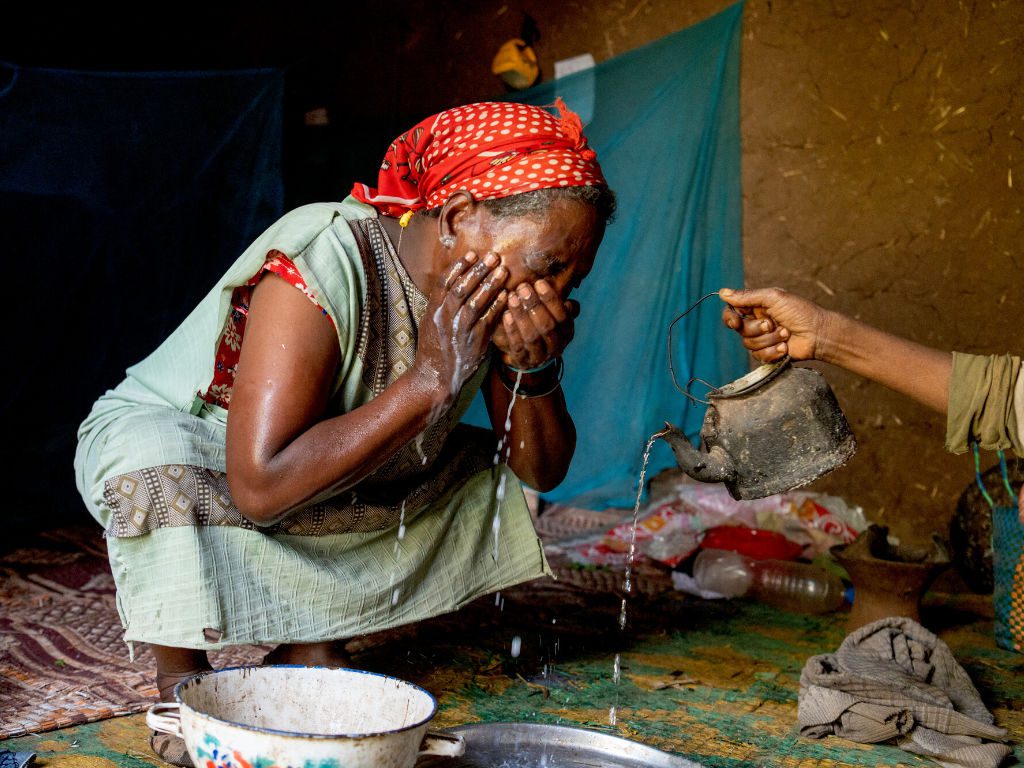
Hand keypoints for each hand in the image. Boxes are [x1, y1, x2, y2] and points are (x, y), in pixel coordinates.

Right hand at [414, 251, 507, 398]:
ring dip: (490, 284)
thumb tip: (458, 282)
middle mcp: (444, 318)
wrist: (435, 376)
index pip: (445, 282)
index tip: (472, 253)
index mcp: (432, 310)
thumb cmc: (434, 347)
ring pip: (475, 302)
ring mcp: (459, 330)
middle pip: (462, 288)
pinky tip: (506, 295)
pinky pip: (487, 320)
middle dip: (478, 270)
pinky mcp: (473, 341)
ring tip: (502, 271)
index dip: (459, 266)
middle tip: (493, 256)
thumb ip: (443, 303)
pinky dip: (497, 306)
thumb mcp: (431, 321)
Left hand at [491, 279, 578, 368]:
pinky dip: (512, 330)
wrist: (527, 356)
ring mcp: (540, 356)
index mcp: (567, 332)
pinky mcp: (523, 361)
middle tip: (522, 288)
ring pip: (532, 336)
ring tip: (512, 297)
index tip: (539, 282)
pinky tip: (505, 315)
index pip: (563, 316)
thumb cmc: (539, 325)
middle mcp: (556, 346)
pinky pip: (517, 346)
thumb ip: (554, 302)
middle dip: (535, 305)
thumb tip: (564, 279)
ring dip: (522, 316)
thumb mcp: (551, 314)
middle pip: (548, 326)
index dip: (551, 299)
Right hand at [719, 287, 828, 362]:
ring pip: (749, 344)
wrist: (819, 334)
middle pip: (740, 330)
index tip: (736, 322)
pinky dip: (773, 352)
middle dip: (757, 329)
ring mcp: (763, 339)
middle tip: (773, 324)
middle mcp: (757, 322)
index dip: (730, 318)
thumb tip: (722, 293)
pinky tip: (785, 347)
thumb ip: (747, 296)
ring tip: (785, 334)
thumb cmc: (800, 312)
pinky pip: (759, 356)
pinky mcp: (769, 353)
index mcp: (757, 307)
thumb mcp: (774, 298)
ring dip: (769, 340)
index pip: (732, 312)